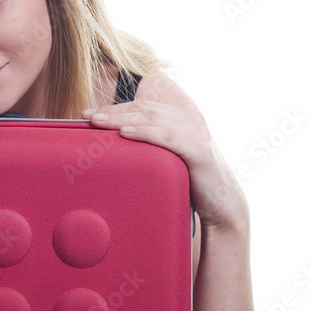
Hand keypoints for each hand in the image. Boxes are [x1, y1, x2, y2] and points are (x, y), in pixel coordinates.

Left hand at [82, 74, 245, 229]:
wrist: (221, 204)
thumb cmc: (190, 180)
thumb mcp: (166, 159)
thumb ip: (149, 147)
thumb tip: (115, 148)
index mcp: (180, 117)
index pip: (142, 106)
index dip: (115, 107)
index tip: (89, 114)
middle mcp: (189, 120)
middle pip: (144, 109)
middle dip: (114, 111)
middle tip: (89, 117)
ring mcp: (196, 133)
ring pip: (154, 118)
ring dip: (123, 118)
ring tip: (100, 122)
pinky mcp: (200, 150)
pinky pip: (169, 137)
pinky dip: (146, 132)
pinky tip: (126, 133)